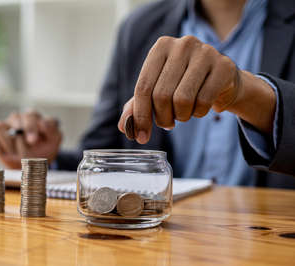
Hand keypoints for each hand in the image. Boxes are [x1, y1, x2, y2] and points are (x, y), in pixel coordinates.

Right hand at [0, 111, 61, 168]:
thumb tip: (43, 123)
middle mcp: (17, 119)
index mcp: (32, 117)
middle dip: (21, 132)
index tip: (33, 141)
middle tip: (26, 146)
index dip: (31, 127)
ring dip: (8, 141)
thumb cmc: (45, 148)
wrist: (34, 164)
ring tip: (15, 153)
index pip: (30, 115)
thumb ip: (53, 129)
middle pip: (14, 116)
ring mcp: (5, 128)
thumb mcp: (55, 140)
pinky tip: (6, 154)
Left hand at [118, 35, 275, 143]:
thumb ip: (137, 106)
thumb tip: (124, 126)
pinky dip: (199, 113)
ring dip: (181, 116)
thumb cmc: (182, 84)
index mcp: (161, 47)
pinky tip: (199, 108)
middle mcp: (182, 45)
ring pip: (182, 100)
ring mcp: (206, 53)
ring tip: (183, 114)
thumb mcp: (157, 90)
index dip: (140, 115)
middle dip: (162, 118)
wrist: (221, 79)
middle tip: (167, 123)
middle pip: (161, 95)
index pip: (143, 87)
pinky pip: (204, 101)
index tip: (141, 136)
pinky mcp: (224, 66)